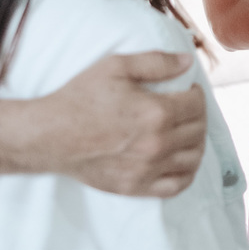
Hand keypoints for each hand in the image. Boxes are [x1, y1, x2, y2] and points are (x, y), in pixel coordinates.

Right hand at [38, 51, 206, 196]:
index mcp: (155, 112)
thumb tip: (188, 62)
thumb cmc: (80, 97)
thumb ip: (156, 62)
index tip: (188, 90)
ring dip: (196, 143)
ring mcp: (147, 169)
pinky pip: (176, 185)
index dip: (197, 94)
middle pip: (197, 131)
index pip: (196, 105)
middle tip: (188, 109)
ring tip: (187, 132)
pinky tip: (182, 161)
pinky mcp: (136, 187)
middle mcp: (156, 143)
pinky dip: (187, 173)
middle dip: (198, 116)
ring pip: (193, 159)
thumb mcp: (116, 66)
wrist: (50, 134)